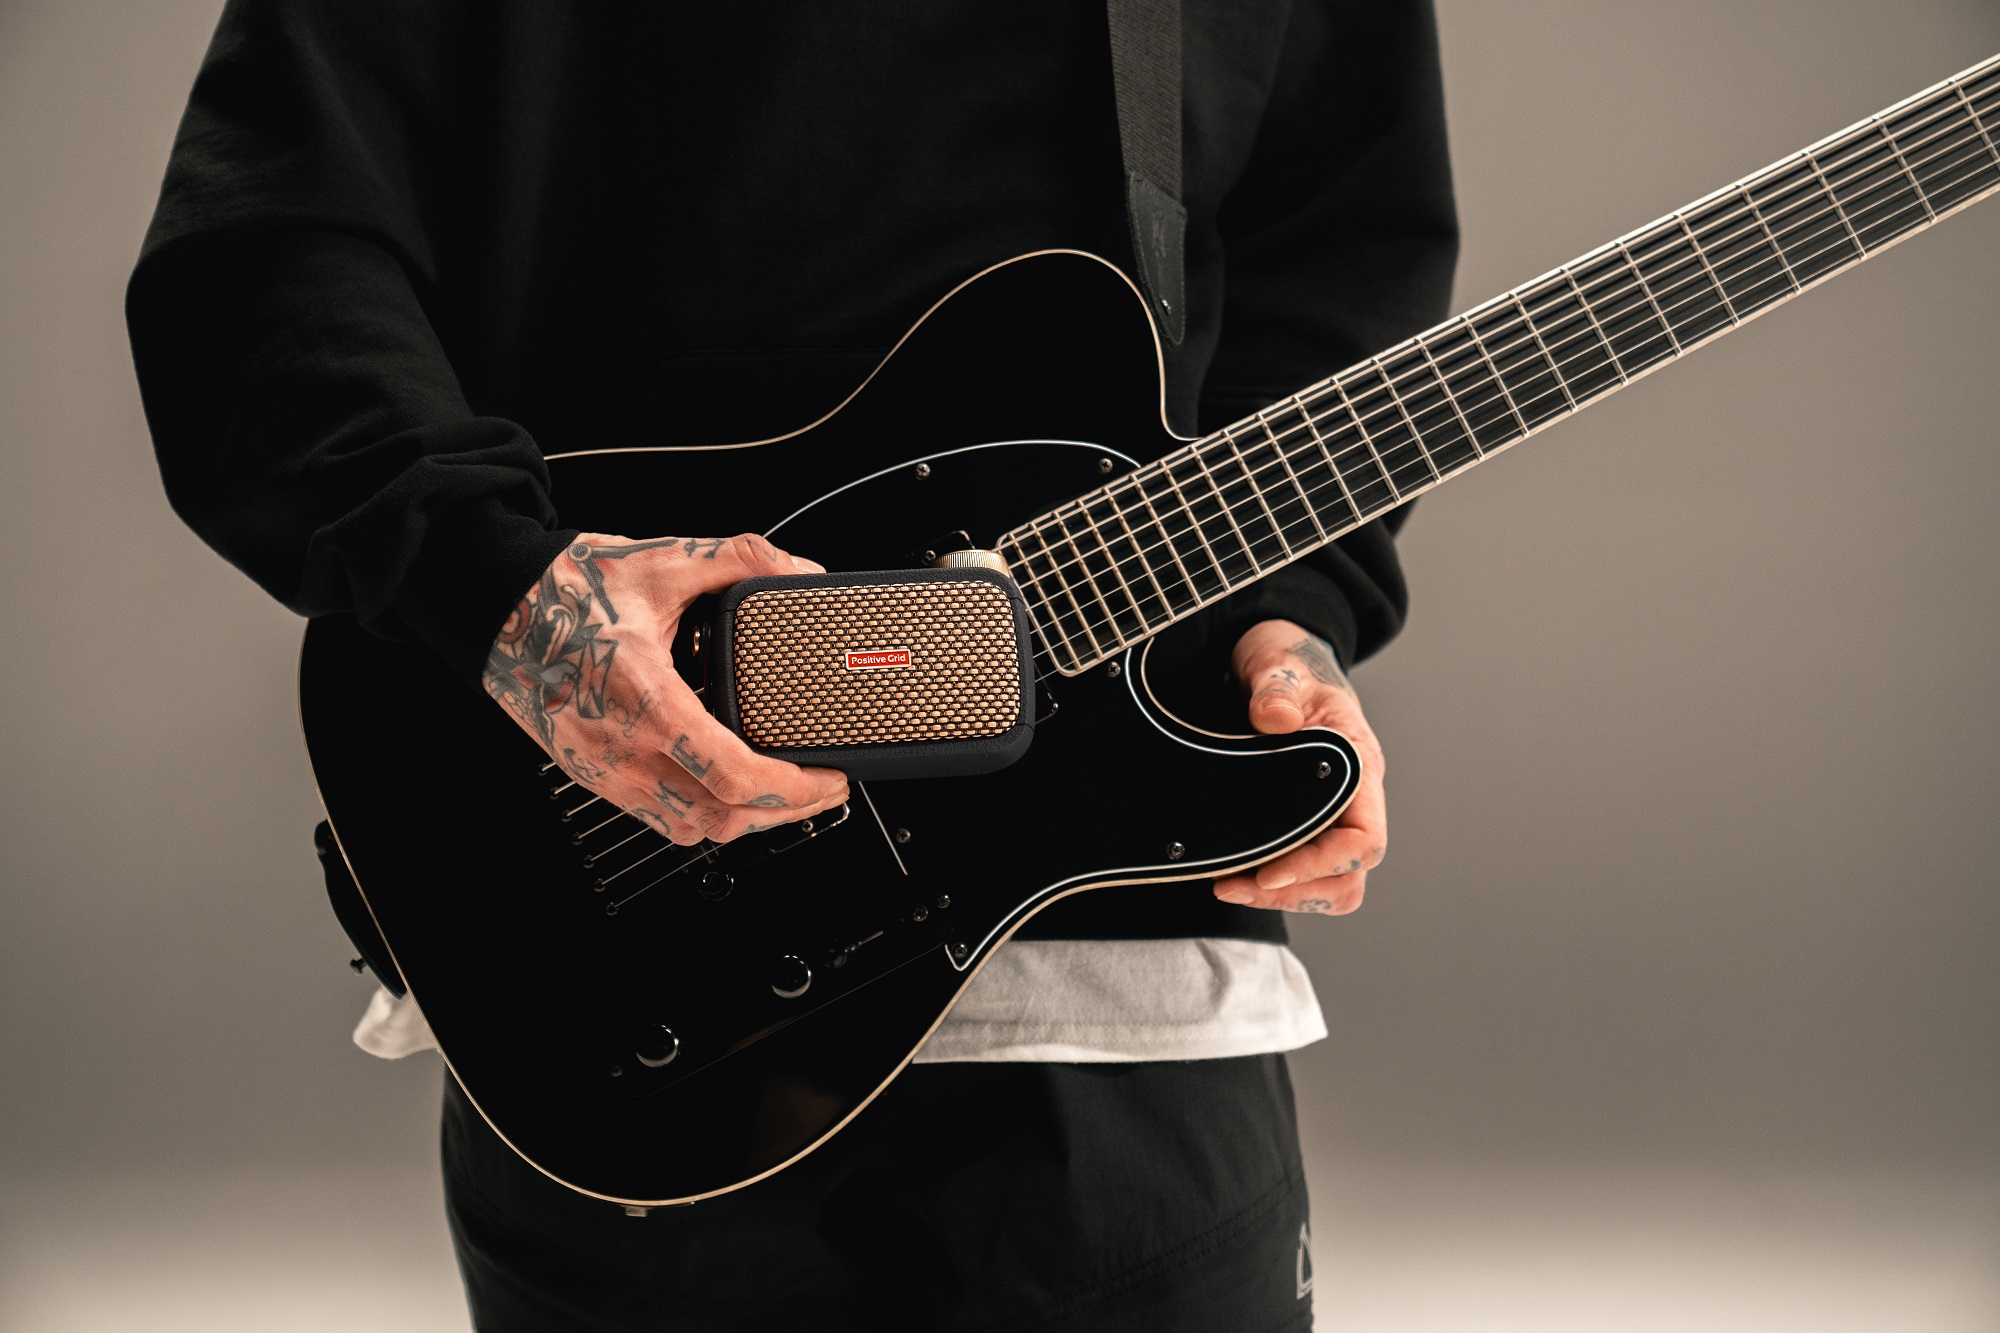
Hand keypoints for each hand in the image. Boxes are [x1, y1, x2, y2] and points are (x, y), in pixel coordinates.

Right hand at [482, 533, 849, 845]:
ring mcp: (603, 769)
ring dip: (742, 821)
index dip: (792, 788)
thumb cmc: (564, 591)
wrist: (496, 608)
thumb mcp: (660, 563)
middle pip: (718, 818)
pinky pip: (656, 817)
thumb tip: (794, 568)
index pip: (730, 773)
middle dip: (781, 814)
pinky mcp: (592, 774)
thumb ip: (737, 558)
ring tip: (782, 796)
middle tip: (822, 790)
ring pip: (687, 828)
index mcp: (645, 698)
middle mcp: (621, 747)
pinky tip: (725, 789)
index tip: (828, 778)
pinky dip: (701, 814)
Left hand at [1212, 619, 1386, 914]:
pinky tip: (1233, 875)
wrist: (1275, 665)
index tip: (1269, 873)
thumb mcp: (1276, 664)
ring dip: (1283, 898)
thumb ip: (1276, 688)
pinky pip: (1305, 874)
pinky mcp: (1305, 824)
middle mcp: (1353, 799)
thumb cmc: (1285, 664)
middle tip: (1231, 886)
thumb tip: (1277, 720)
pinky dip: (1273, 886)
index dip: (1321, 864)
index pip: (1364, 839)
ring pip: (1330, 885)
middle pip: (1349, 876)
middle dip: (1293, 892)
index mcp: (1358, 764)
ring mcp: (1331, 815)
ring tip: (1228, 886)